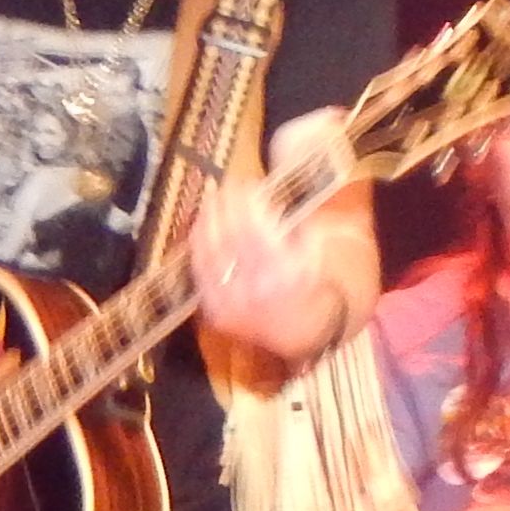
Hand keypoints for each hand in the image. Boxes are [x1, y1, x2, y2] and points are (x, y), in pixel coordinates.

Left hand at [190, 170, 333, 351]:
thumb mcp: (311, 251)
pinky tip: (201, 227)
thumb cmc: (304, 282)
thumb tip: (265, 194)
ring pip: (209, 252)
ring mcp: (232, 300)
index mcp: (284, 271)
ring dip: (206, 221)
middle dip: (222, 206)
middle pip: (228, 236)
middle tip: (222, 186)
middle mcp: (256, 286)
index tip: (243, 182)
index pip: (254, 227)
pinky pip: (199, 271)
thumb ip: (294, 222)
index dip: (244, 201)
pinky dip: (198, 246)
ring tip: (210, 201)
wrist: (296, 328)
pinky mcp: (214, 309)